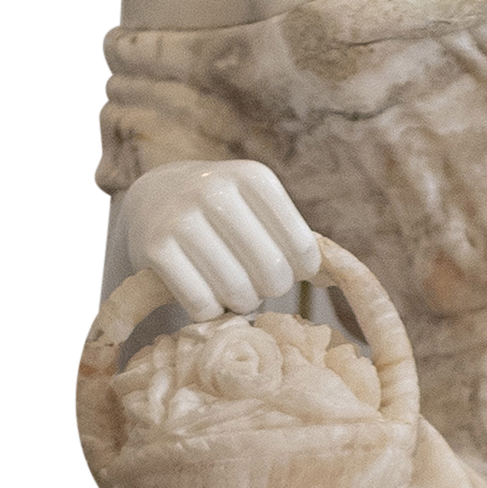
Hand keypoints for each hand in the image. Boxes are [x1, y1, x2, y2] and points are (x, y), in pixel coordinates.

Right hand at [118, 157, 320, 319]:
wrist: (152, 201)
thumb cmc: (221, 214)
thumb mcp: (256, 206)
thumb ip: (292, 235)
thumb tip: (334, 278)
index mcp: (252, 177)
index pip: (301, 245)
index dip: (301, 270)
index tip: (290, 271)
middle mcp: (215, 189)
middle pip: (272, 271)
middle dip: (270, 289)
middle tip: (258, 285)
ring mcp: (181, 217)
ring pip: (236, 291)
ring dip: (240, 303)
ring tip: (233, 291)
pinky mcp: (154, 247)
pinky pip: (201, 303)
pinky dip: (209, 310)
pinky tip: (206, 294)